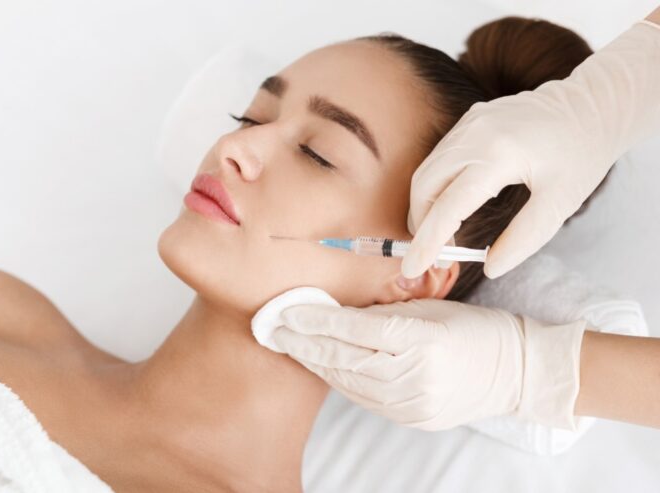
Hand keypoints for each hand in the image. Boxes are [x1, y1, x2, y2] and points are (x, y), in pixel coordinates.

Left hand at [272, 299, 586, 430]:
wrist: (516, 371)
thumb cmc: (473, 328)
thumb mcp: (429, 307)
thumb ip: (383, 311)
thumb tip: (337, 311)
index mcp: (423, 339)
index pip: (355, 329)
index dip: (316, 320)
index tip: (286, 312)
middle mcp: (416, 375)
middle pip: (345, 358)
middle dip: (304, 343)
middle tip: (274, 329)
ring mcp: (414, 403)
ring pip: (349, 382)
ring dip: (317, 363)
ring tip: (292, 346)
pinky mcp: (413, 418)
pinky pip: (365, 398)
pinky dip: (340, 380)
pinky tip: (324, 366)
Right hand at [402, 20, 659, 278]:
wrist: (592, 105)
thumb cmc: (582, 154)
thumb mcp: (561, 203)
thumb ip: (524, 238)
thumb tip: (490, 268)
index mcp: (499, 155)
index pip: (448, 208)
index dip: (428, 243)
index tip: (414, 268)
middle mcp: (474, 134)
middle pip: (425, 188)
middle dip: (422, 226)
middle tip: (438, 256)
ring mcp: (468, 124)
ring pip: (426, 172)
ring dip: (426, 207)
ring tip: (443, 237)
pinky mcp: (468, 121)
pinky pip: (438, 159)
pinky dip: (435, 188)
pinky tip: (452, 207)